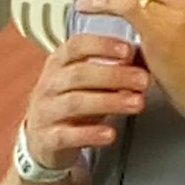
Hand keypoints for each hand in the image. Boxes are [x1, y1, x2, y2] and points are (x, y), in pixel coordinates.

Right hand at [24, 32, 150, 169]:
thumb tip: (142, 58)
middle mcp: (50, 85)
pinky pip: (68, 135)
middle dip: (114, 75)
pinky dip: (90, 134)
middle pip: (80, 74)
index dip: (102, 45)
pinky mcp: (48, 139)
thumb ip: (111, 70)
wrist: (41, 139)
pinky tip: (110, 133)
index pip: (76, 46)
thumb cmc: (70, 103)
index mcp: (58, 64)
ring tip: (136, 103)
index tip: (127, 50)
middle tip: (142, 80)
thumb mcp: (87, 83)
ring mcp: (46, 112)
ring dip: (109, 102)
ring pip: (75, 103)